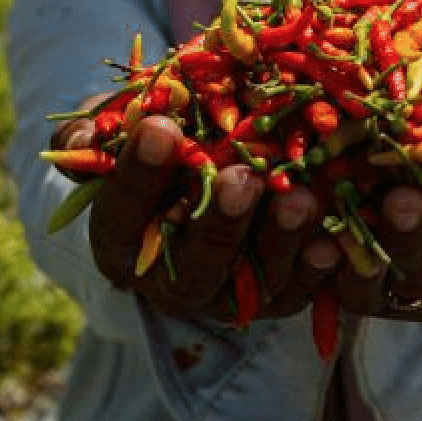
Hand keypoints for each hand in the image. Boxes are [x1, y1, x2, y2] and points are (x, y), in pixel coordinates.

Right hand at [51, 103, 339, 322]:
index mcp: (121, 240)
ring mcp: (227, 294)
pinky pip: (302, 288)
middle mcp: (170, 281)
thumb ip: (98, 130)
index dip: (138, 174)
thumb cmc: (156, 136)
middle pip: (195, 263)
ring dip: (279, 241)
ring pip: (254, 281)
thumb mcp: (120, 125)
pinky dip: (320, 266)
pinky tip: (336, 238)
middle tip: (241, 178)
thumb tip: (85, 138)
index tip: (159, 126)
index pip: (123, 212)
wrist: (199, 165)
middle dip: (220, 222)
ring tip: (301, 199)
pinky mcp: (277, 295)